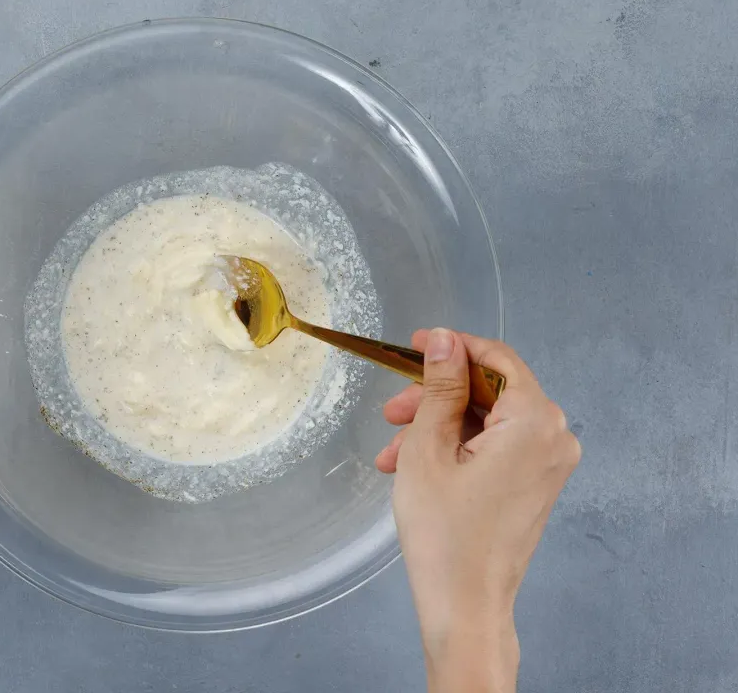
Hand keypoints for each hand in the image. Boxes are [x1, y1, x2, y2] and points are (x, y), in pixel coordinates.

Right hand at [375, 329, 579, 690]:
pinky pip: (496, 447)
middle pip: (491, 391)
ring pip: (487, 421)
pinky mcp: (536, 485)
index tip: (413, 345)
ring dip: (438, 427)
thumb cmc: (444, 532)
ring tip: (392, 453)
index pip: (497, 359)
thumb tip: (443, 340)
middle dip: (436, 397)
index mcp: (535, 421)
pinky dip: (456, 448)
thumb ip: (439, 387)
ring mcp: (549, 464)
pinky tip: (415, 466)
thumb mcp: (427, 447)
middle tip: (391, 412)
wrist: (465, 607)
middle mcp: (555, 437)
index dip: (452, 347)